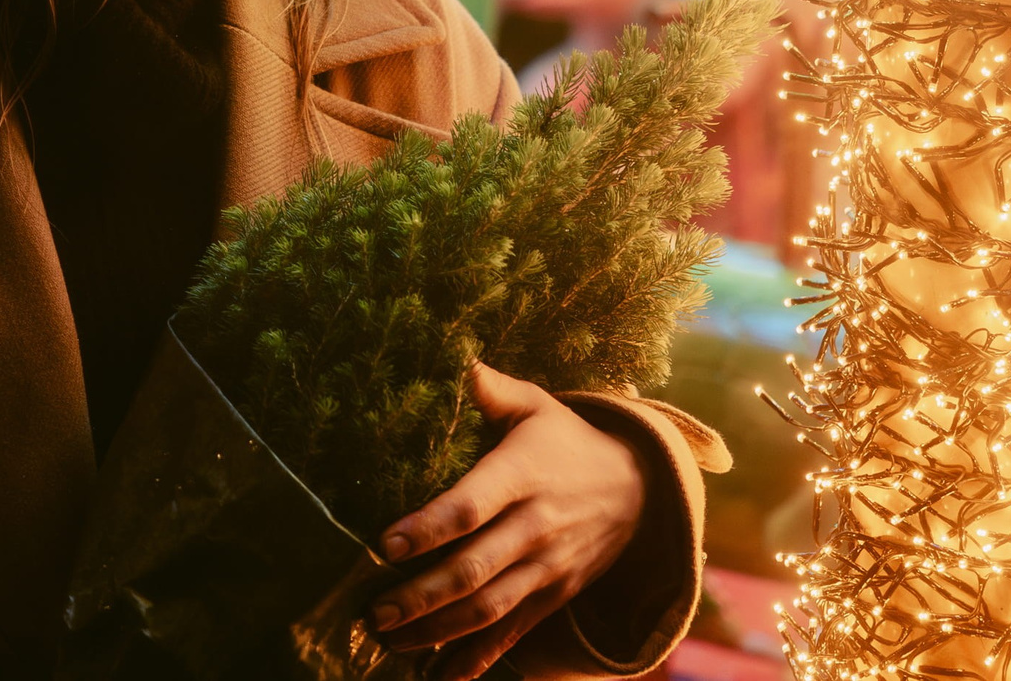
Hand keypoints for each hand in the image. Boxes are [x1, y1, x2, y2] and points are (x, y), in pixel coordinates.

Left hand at [367, 362, 646, 680]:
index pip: (471, 505)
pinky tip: (439, 675)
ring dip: (437, 631)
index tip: (383, 545)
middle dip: (421, 596)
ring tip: (389, 640)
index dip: (428, 527)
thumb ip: (493, 390)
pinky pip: (513, 634)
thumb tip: (457, 361)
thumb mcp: (537, 406)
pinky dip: (477, 660)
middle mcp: (536, 526)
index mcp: (524, 474)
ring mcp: (548, 568)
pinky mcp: (554, 596)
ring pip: (489, 609)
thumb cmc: (568, 440)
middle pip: (474, 570)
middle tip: (371, 612)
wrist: (639, 488)